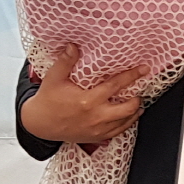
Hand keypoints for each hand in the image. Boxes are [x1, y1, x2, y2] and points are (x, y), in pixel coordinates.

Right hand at [19, 47, 145, 145]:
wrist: (40, 124)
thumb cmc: (48, 100)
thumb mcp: (54, 78)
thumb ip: (65, 62)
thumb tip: (73, 46)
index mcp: (87, 100)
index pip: (115, 85)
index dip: (131, 76)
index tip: (143, 69)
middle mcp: (96, 116)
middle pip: (128, 108)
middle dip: (138, 98)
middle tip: (141, 88)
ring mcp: (98, 129)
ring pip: (127, 121)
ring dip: (135, 111)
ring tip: (138, 100)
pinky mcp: (97, 137)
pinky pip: (119, 131)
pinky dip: (128, 122)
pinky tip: (130, 115)